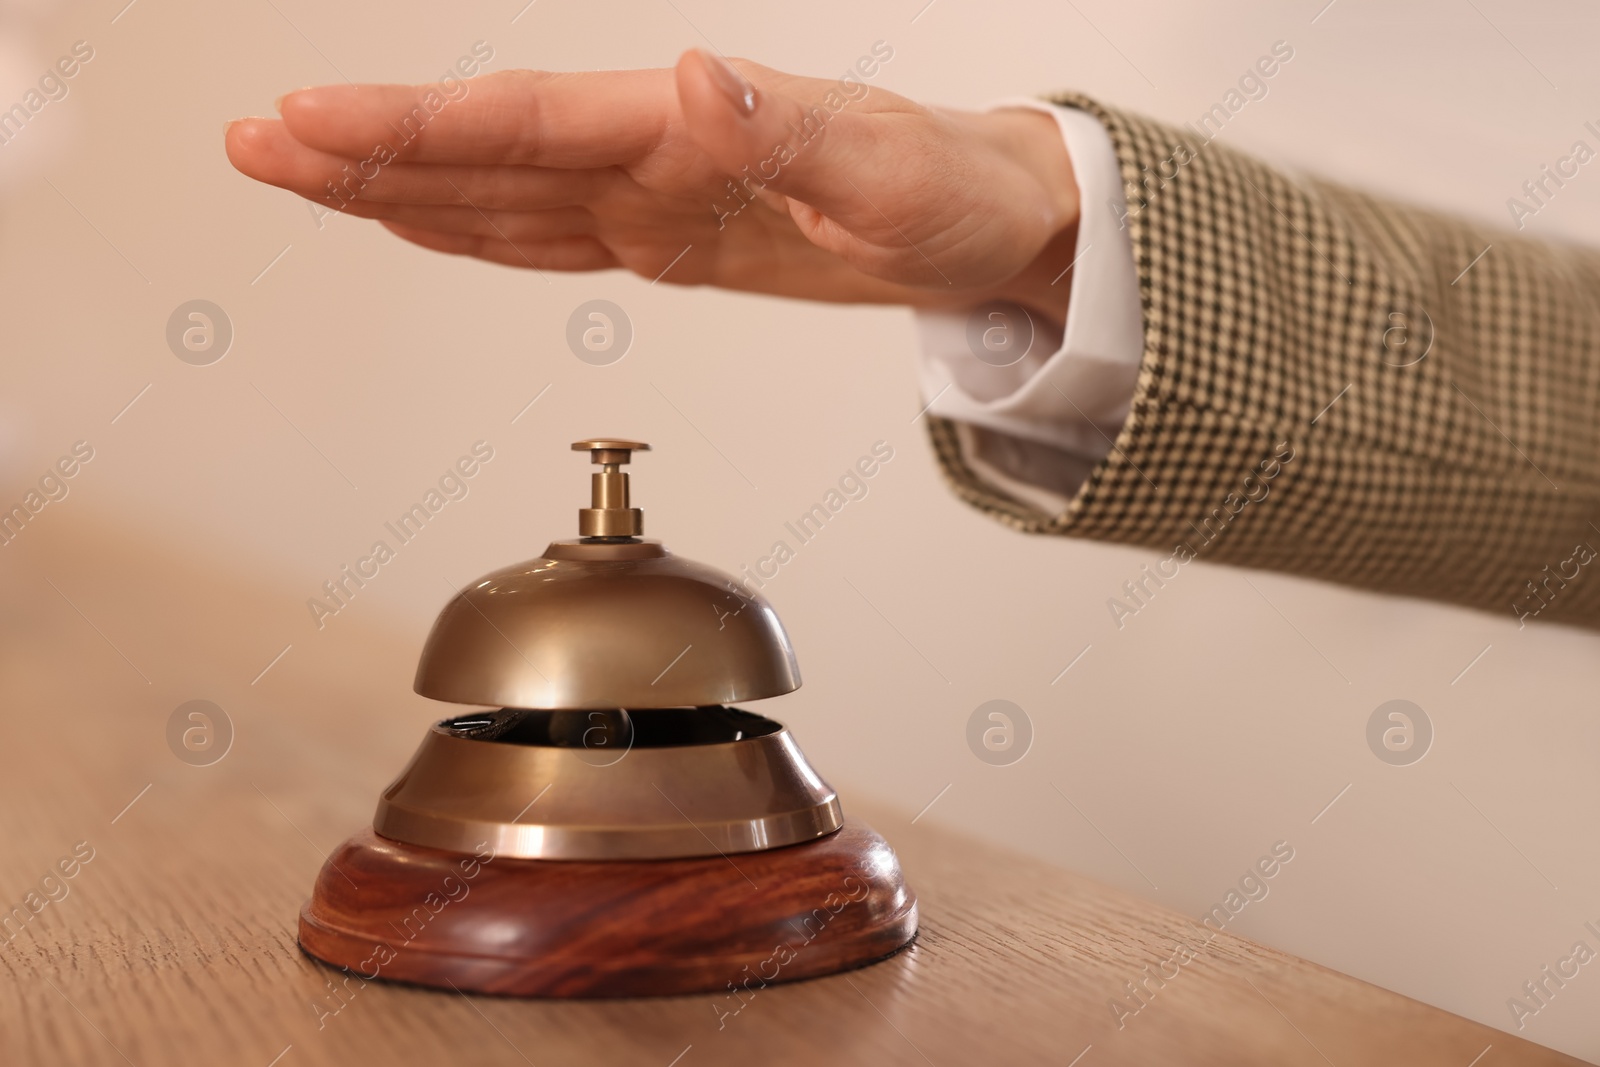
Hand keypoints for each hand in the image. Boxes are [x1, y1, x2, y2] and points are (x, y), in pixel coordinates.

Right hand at [225, 50, 1081, 325]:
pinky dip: (470, 233)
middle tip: (256, 143)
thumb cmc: (945, 188)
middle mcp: (649, 154)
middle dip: (366, 151)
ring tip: (297, 175)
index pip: (528, 123)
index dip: (421, 128)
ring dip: (395, 190)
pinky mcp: (661, 240)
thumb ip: (782, 128)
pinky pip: (546, 237)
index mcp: (684, 128)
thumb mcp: (882, 167)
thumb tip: (691, 81)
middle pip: (483, 152)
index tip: (321, 121)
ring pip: (497, 194)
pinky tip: (413, 225)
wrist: (977, 221)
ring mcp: (647, 199)